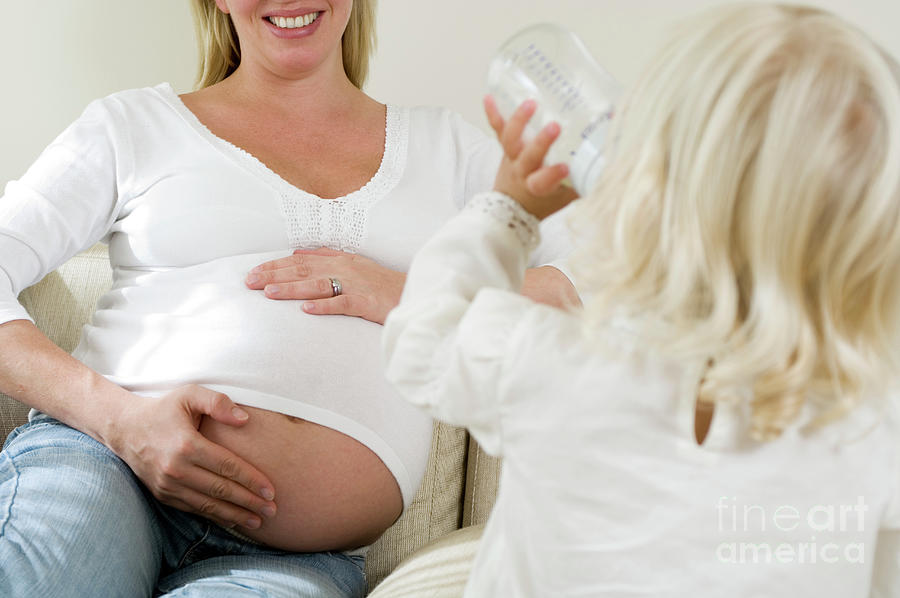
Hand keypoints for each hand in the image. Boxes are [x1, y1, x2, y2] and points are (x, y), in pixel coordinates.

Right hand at [110, 385, 276, 529]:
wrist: (125, 428)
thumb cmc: (163, 408)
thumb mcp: (189, 394)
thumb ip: (218, 402)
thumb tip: (245, 419)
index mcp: (187, 444)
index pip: (227, 466)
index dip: (251, 480)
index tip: (271, 490)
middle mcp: (176, 469)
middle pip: (221, 490)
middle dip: (249, 502)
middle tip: (272, 510)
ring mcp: (168, 485)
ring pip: (208, 505)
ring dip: (235, 515)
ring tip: (258, 521)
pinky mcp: (163, 495)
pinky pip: (194, 509)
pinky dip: (215, 517)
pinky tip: (233, 521)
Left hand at [246, 248, 405, 324]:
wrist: (415, 295)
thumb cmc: (384, 284)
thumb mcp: (355, 265)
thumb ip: (327, 257)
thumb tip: (296, 253)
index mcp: (341, 260)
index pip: (301, 261)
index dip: (275, 266)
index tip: (253, 273)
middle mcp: (346, 269)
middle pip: (304, 271)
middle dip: (275, 275)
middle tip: (250, 282)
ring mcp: (356, 285)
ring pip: (318, 285)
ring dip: (292, 289)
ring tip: (269, 294)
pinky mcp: (367, 303)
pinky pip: (343, 303)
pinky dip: (325, 306)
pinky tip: (306, 310)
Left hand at [484, 95, 578, 219]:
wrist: (514, 205)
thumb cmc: (546, 198)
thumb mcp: (569, 194)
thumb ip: (589, 178)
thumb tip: (618, 155)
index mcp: (539, 185)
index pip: (543, 182)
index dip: (552, 175)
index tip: (565, 166)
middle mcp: (523, 171)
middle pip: (529, 157)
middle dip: (541, 143)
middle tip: (555, 127)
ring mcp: (512, 158)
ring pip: (511, 140)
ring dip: (519, 121)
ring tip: (531, 103)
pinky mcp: (505, 147)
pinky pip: (497, 129)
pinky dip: (493, 113)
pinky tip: (489, 96)